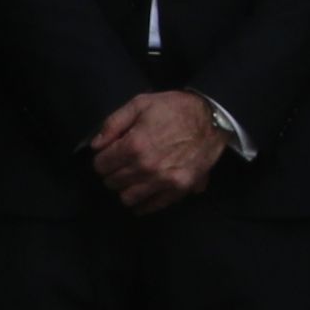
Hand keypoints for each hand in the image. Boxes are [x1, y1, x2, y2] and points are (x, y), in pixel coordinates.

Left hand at [91, 89, 226, 211]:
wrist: (213, 118)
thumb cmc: (175, 108)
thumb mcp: (141, 103)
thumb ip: (113, 123)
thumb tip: (96, 145)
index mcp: (134, 145)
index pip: (101, 165)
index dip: (102, 158)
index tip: (110, 153)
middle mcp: (146, 167)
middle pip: (112, 182)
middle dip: (112, 172)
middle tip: (122, 163)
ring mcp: (163, 181)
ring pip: (127, 198)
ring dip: (125, 188)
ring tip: (133, 177)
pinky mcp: (178, 189)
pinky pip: (152, 206)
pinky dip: (143, 204)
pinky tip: (143, 193)